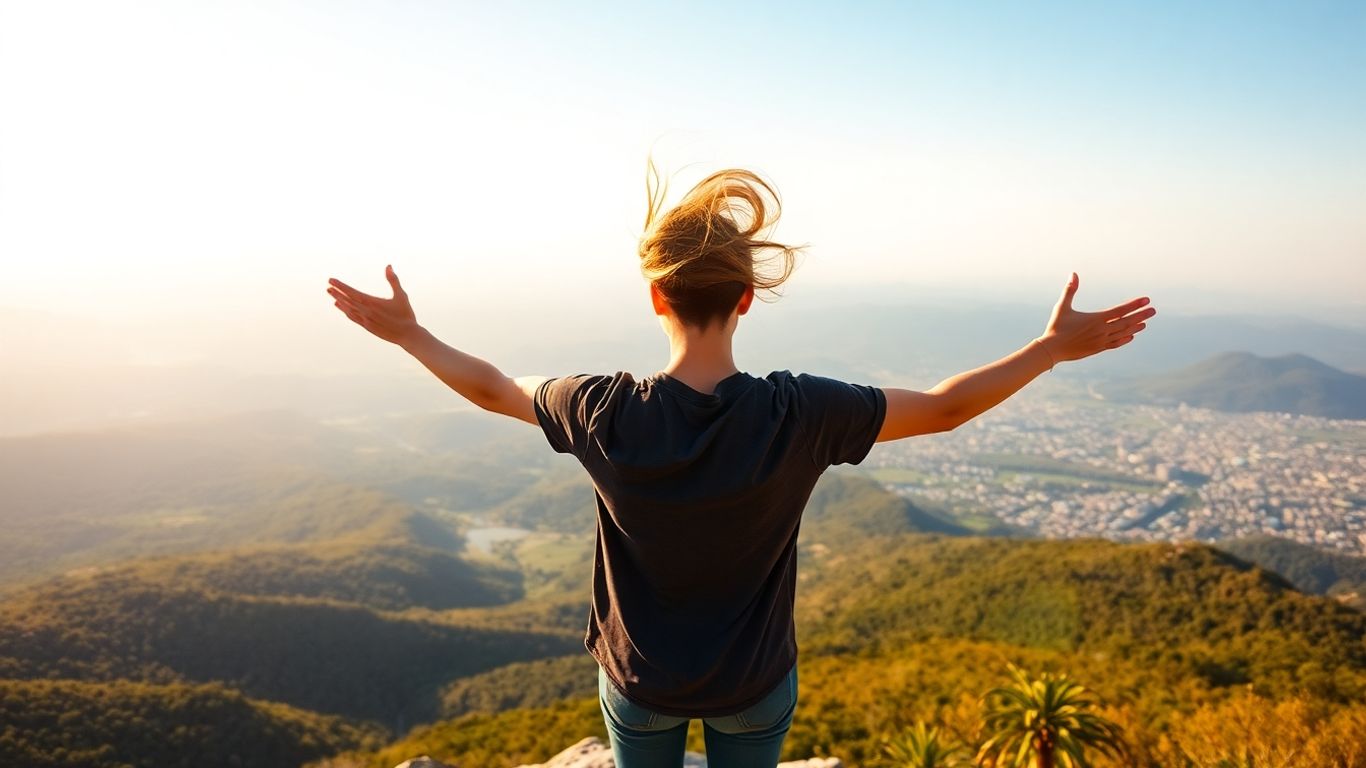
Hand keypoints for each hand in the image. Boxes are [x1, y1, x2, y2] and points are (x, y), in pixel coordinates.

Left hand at [327, 265, 420, 346]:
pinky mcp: (367, 327)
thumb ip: (393, 280)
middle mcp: (366, 312)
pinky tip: (342, 307)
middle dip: (337, 292)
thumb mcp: (401, 295)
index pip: (351, 292)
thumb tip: (388, 266)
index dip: (340, 286)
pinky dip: (345, 311)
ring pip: (348, 309)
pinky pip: (353, 317)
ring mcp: (365, 320)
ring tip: (332, 294)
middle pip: (347, 300)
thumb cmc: (406, 314)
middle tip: (328, 285)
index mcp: (372, 303)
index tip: (331, 280)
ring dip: (339, 301)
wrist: (407, 335)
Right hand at [1036, 272, 1154, 364]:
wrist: (1051, 350)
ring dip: (1135, 327)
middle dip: (1141, 315)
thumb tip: (1073, 273)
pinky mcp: (1097, 349)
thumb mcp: (1062, 306)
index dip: (1134, 304)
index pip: (1120, 310)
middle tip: (1153, 310)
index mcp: (1096, 319)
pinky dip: (1125, 339)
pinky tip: (1131, 336)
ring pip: (1123, 333)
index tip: (1146, 300)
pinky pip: (1115, 344)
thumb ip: (1070, 290)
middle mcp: (1101, 330)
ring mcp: (1101, 341)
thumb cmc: (1055, 327)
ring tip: (1145, 323)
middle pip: (1126, 322)